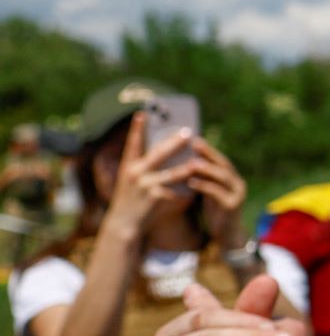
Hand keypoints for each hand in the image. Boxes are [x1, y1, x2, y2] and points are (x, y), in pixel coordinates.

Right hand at [100, 113, 197, 242]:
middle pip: (157, 154)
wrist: (124, 223)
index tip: (143, 112)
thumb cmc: (131, 199)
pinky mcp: (154, 198)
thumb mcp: (132, 180)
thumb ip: (145, 167)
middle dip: (173, 143)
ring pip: (171, 173)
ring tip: (198, 161)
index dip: (137, 128)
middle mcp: (135, 173)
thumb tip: (166, 151)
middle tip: (188, 132)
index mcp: (128, 166)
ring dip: (186, 167)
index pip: (133, 144)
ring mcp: (145, 186)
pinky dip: (186, 189)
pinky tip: (196, 187)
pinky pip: (175, 191)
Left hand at [187, 137, 248, 250]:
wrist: (228, 236)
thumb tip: (187, 162)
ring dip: (206, 168)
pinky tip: (190, 182)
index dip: (209, 150)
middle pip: (224, 164)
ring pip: (222, 176)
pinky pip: (217, 192)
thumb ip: (204, 179)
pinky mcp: (232, 206)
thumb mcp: (210, 193)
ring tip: (190, 162)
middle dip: (209, 154)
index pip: (221, 160)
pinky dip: (203, 186)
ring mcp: (237, 195)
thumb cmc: (216, 213)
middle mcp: (238, 184)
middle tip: (194, 144)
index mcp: (233, 180)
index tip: (195, 139)